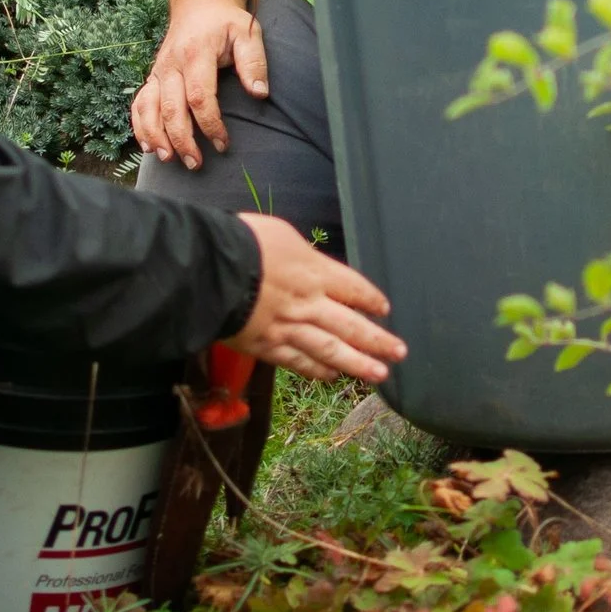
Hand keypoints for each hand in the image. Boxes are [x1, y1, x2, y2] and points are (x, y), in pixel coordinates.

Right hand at [131, 1, 267, 170]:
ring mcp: (158, 71)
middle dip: (181, 139)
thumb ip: (254, 62)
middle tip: (196, 164)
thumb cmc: (227, 23)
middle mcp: (172, 64)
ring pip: (148, 108)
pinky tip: (148, 146)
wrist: (200, 5)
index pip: (199, 96)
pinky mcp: (152, 77)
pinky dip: (139, 125)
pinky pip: (139, 103)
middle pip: (170, 107)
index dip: (210, 124)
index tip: (223, 144)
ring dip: (155, 135)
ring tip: (168, 159)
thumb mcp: (248, 34)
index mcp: (196, 53)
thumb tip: (259, 93)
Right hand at [230, 213, 404, 382]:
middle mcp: (310, 303)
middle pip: (352, 326)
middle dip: (378, 340)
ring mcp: (290, 328)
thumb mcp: (281, 235)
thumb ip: (302, 256)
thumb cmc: (242, 242)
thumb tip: (309, 264)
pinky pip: (299, 362)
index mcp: (315, 271)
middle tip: (399, 352)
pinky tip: (332, 376)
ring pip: (332, 351)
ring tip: (379, 374)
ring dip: (358, 364)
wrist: (211, 269)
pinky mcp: (267, 346)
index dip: (371, 300)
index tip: (383, 309)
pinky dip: (318, 371)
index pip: (353, 289)